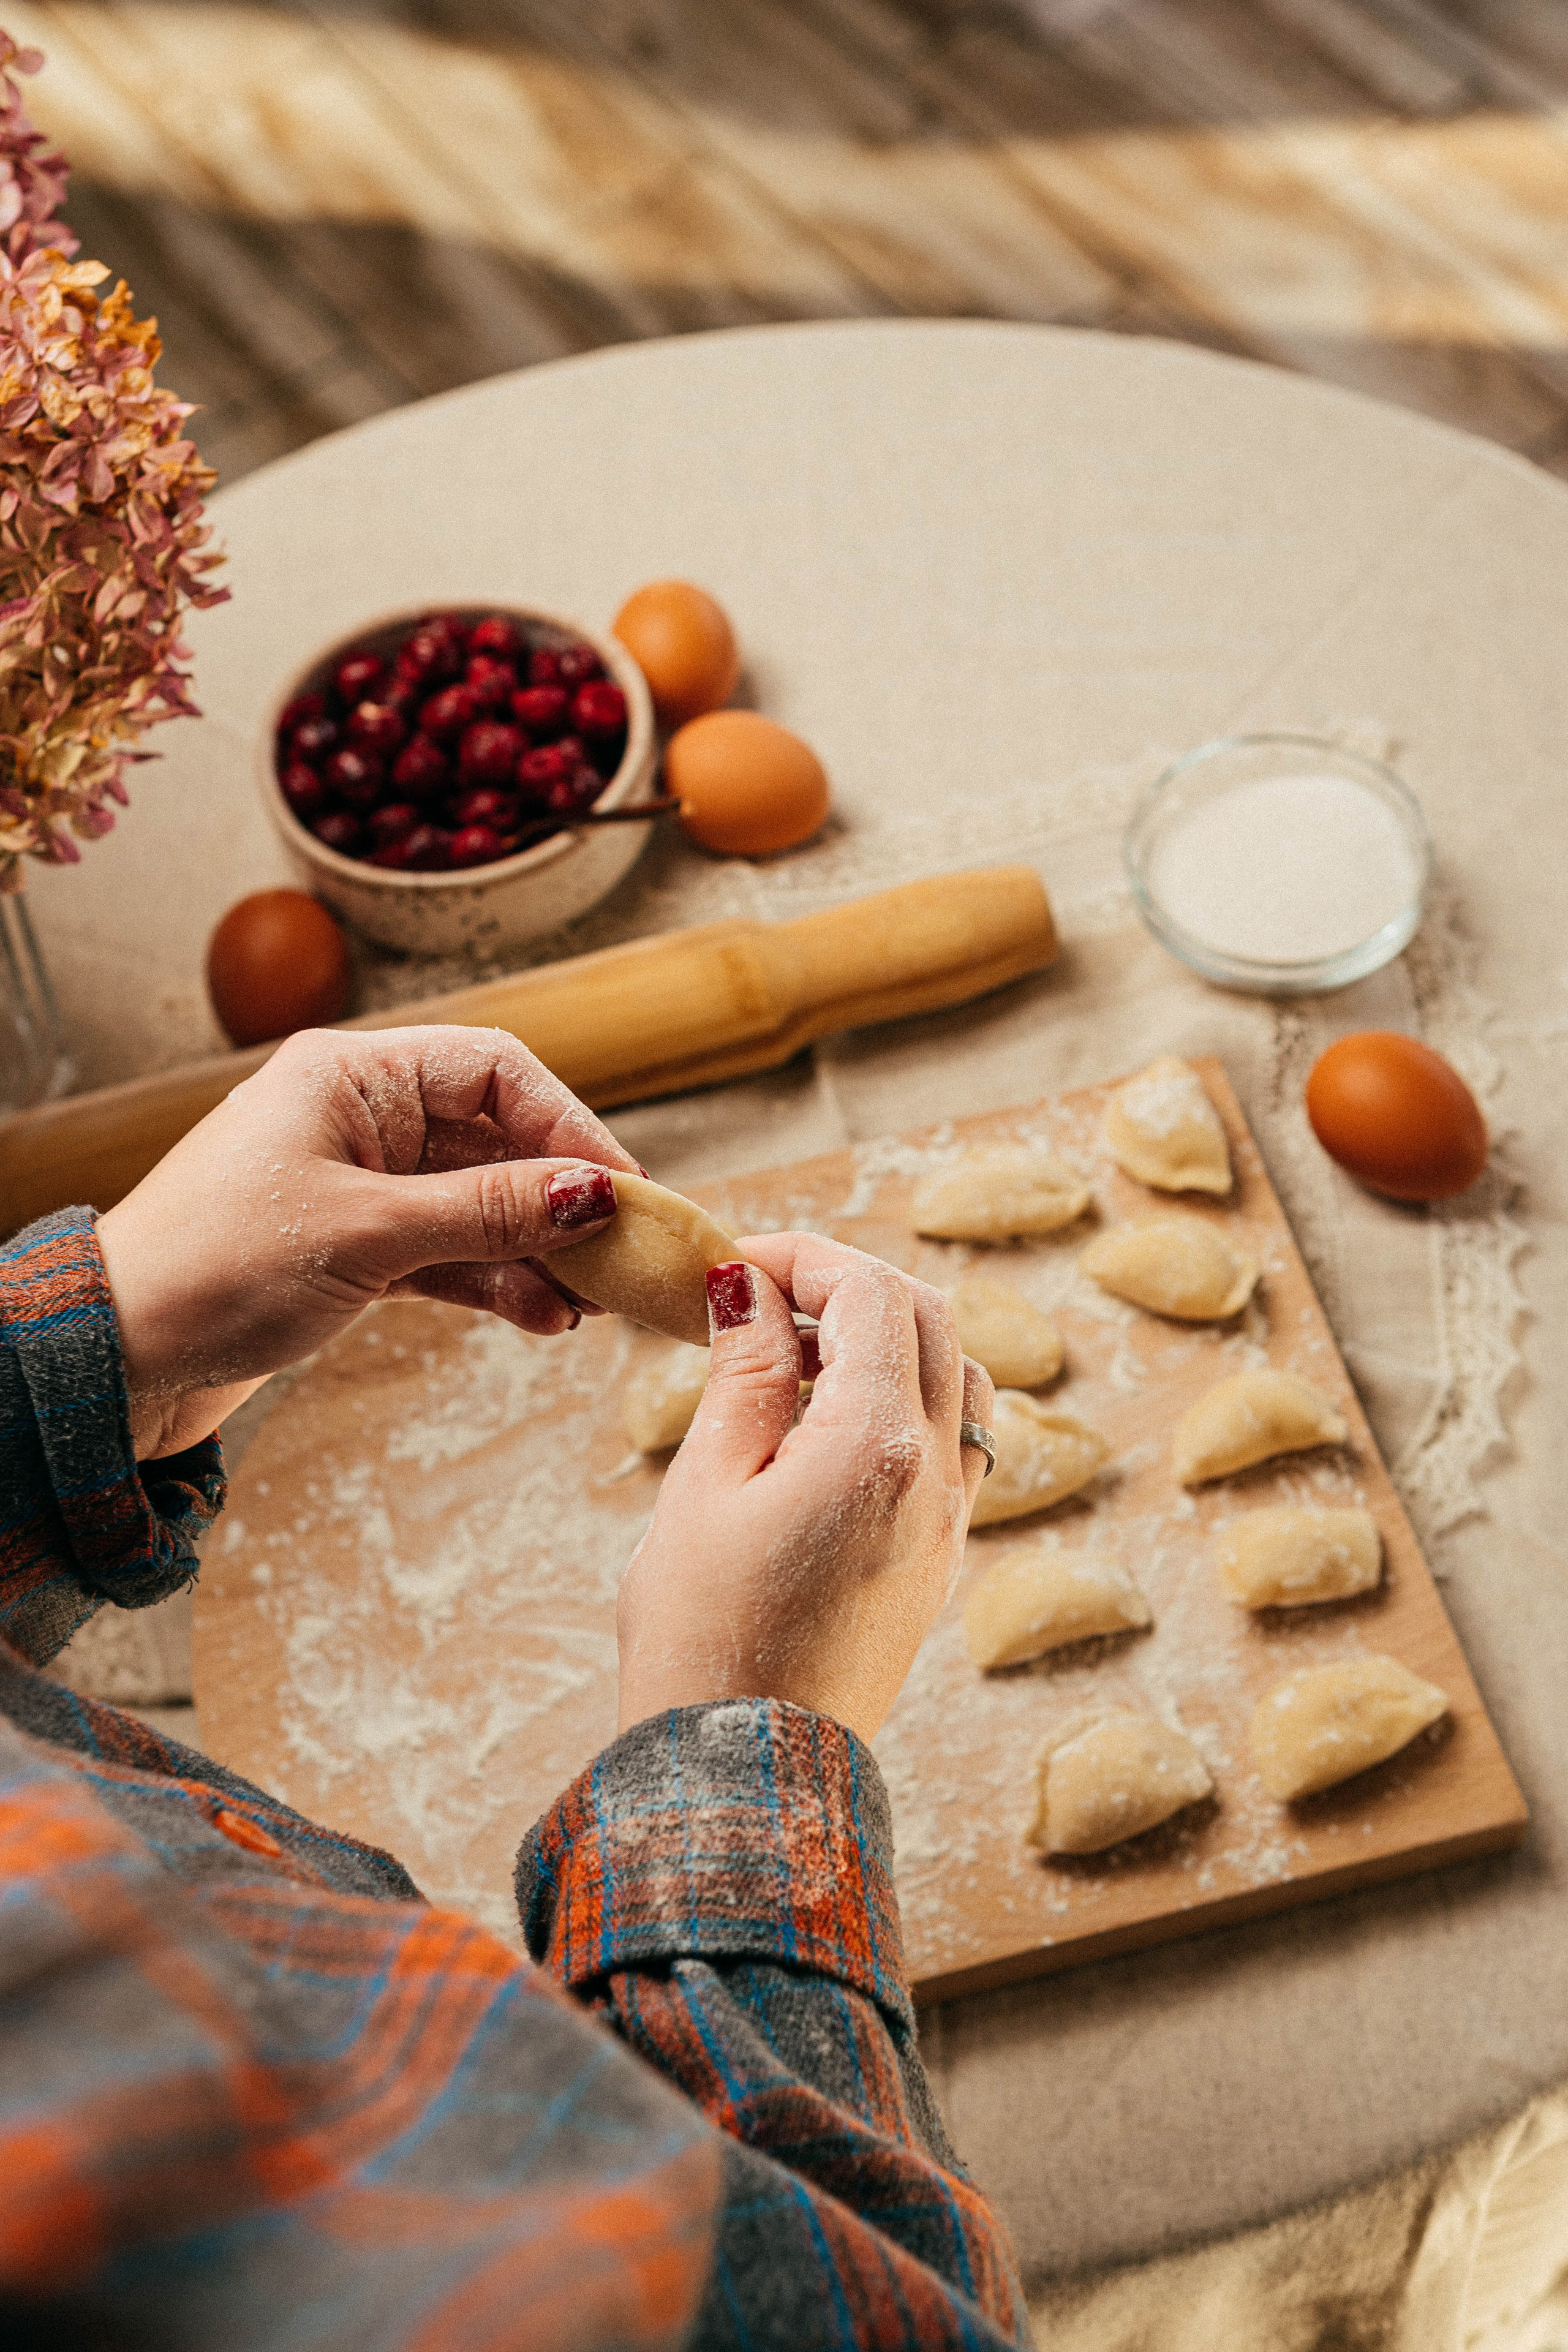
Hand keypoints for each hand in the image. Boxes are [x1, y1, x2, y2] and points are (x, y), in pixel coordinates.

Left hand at [96, 1024, 638, 1460]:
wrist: (115, 1359)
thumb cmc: (214, 1270)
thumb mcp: (369, 1234)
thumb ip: (488, 1212)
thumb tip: (596, 1194)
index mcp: (349, 1075)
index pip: (495, 1069)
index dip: (569, 1124)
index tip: (624, 1187)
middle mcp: (356, 1117)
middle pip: (495, 1138)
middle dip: (560, 1199)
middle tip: (622, 1255)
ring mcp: (355, 1183)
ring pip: (477, 1203)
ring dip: (535, 1252)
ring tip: (587, 1304)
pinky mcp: (351, 1248)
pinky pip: (449, 1252)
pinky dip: (495, 1282)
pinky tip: (541, 1318)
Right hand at [615, 1234, 993, 1745]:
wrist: (745, 1779)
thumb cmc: (704, 1642)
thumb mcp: (704, 1486)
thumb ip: (743, 1372)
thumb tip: (749, 1285)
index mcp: (878, 1446)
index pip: (872, 1292)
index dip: (803, 1256)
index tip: (733, 1266)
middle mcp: (937, 1477)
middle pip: (930, 1319)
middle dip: (848, 1284)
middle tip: (760, 1297)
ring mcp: (950, 1523)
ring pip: (957, 1376)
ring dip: (888, 1339)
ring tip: (794, 1358)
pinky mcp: (941, 1561)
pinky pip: (955, 1443)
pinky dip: (906, 1399)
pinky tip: (828, 1424)